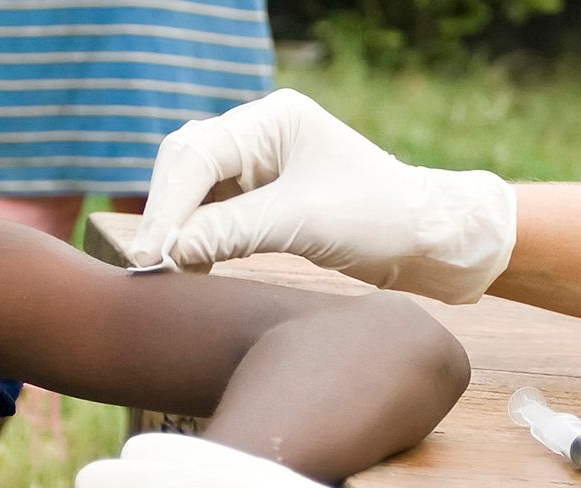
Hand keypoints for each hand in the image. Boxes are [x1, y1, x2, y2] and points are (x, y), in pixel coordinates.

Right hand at [127, 88, 516, 304]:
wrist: (430, 240)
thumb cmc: (379, 219)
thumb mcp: (302, 224)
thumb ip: (230, 232)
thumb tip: (166, 252)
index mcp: (273, 121)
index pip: (197, 155)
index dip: (168, 205)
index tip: (152, 254)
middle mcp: (260, 135)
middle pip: (186, 167)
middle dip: (166, 215)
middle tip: (150, 266)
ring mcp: (260, 166)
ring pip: (194, 192)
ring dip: (179, 230)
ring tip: (167, 273)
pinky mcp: (264, 198)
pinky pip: (213, 214)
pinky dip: (198, 240)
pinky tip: (190, 268)